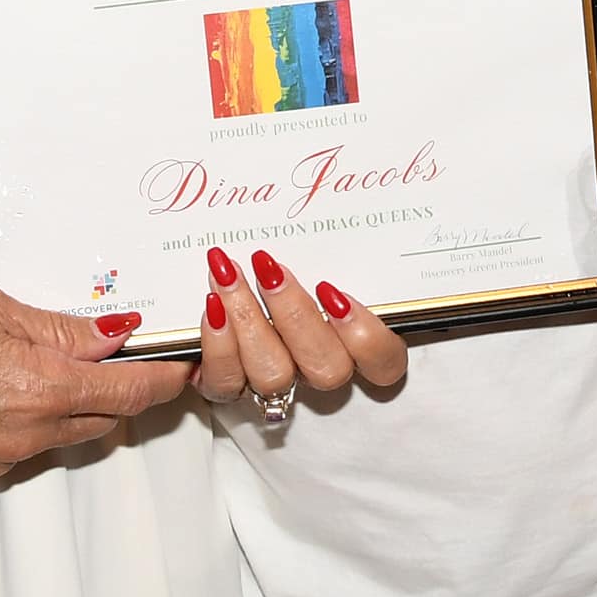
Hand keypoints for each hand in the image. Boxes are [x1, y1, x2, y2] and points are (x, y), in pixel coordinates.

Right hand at [0, 284, 186, 484]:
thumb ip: (59, 328)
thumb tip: (114, 334)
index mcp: (43, 388)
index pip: (133, 393)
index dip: (167, 379)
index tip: (186, 363)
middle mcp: (30, 435)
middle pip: (106, 420)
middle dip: (125, 392)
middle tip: (128, 356)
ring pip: (64, 436)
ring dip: (74, 407)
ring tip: (51, 364)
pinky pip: (21, 449)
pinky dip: (29, 422)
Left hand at [194, 245, 407, 403]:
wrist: (217, 300)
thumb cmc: (275, 269)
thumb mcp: (310, 256)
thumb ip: (324, 251)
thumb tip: (328, 209)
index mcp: (350, 344)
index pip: (384, 363)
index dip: (366, 337)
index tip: (330, 290)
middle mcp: (315, 370)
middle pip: (326, 369)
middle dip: (295, 315)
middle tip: (268, 267)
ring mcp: (273, 383)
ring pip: (273, 375)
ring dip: (249, 319)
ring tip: (227, 272)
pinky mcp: (228, 387)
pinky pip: (225, 382)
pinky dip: (218, 343)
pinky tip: (212, 305)